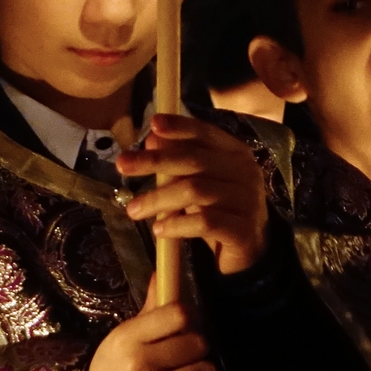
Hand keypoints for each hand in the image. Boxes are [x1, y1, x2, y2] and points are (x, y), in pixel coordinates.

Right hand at [87, 277, 214, 370]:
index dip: (190, 320)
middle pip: (199, 343)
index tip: (186, 328)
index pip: (180, 313)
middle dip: (195, 352)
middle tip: (180, 361)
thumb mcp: (120, 342)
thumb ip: (149, 310)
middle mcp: (138, 363)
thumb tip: (164, 272)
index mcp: (126, 338)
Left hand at [118, 114, 267, 274]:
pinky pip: (205, 222)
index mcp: (236, 155)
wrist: (248, 246)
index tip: (153, 124)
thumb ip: (180, 160)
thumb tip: (154, 138)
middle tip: (122, 165)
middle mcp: (246, 174)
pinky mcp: (243, 229)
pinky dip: (176, 224)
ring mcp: (247, 201)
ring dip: (158, 199)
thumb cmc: (218, 207)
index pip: (207, 134)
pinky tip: (160, 230)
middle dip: (155, 160)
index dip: (181, 127)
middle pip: (196, 160)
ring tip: (134, 210)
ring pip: (196, 191)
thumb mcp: (198, 180)